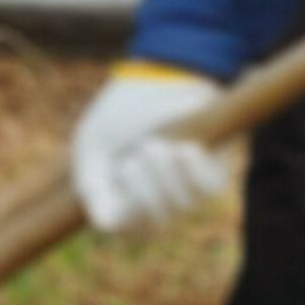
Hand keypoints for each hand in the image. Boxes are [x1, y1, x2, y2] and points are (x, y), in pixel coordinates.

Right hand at [69, 64, 229, 234]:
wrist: (159, 77)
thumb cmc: (120, 114)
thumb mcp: (93, 145)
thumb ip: (93, 186)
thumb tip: (108, 225)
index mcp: (118, 201)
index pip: (120, 227)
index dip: (120, 209)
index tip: (118, 177)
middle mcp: (152, 204)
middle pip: (154, 224)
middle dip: (144, 190)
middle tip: (135, 157)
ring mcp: (184, 192)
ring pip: (180, 206)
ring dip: (166, 175)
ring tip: (155, 145)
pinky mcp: (211, 176)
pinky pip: (207, 189)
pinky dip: (193, 170)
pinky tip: (184, 149)